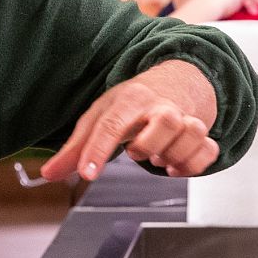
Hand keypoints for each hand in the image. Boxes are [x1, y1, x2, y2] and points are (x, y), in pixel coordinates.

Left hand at [40, 61, 219, 181]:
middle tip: (137, 152)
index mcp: (129, 100)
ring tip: (158, 157)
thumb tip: (49, 173)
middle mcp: (160, 106)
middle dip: (149, 146)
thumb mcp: (98, 119)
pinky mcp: (202, 132)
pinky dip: (194, 164)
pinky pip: (208, 150)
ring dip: (174, 155)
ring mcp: (185, 118)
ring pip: (191, 134)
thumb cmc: (130, 105)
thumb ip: (75, 150)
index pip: (111, 125)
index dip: (97, 151)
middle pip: (165, 122)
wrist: (171, 83)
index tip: (87, 174)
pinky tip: (176, 165)